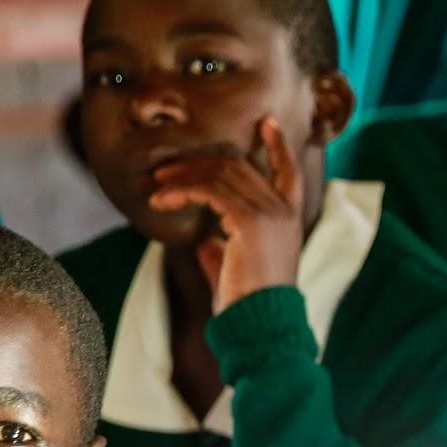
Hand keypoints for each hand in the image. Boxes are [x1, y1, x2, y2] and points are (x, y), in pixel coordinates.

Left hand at [146, 116, 306, 310]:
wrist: (260, 323)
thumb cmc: (247, 302)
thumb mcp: (236, 266)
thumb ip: (223, 247)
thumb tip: (203, 239)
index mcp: (289, 218)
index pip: (289, 171)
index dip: (278, 146)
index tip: (265, 123)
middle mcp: (283, 209)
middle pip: (239, 165)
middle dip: (199, 163)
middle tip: (165, 171)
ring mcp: (270, 212)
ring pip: (221, 173)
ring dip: (182, 177)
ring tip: (156, 190)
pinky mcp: (250, 220)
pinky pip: (210, 190)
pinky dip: (181, 191)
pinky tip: (162, 201)